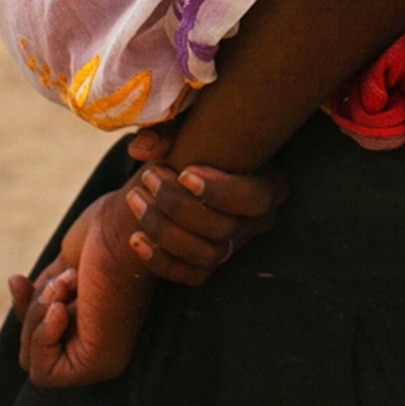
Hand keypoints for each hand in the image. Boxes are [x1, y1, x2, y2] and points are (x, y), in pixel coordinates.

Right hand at [6, 189, 152, 388]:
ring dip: (39, 314)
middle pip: (31, 352)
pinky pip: (43, 375)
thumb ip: (41, 288)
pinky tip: (60, 308)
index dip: (24, 310)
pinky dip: (41, 337)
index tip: (19, 279)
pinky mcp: (99, 365)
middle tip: (63, 279)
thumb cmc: (103, 236)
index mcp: (97, 330)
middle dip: (33, 309)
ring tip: (67, 283)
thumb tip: (13, 283)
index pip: (37, 340)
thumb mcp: (62, 266)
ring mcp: (102, 362)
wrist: (128, 223)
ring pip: (32, 361)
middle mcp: (103, 351)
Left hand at [116, 130, 288, 284]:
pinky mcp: (208, 267)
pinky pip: (188, 276)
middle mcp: (256, 222)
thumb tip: (141, 149)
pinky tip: (136, 237)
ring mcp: (233, 248)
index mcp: (269, 184)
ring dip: (163, 229)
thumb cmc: (196, 143)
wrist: (179, 173)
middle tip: (149, 178)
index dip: (221, 191)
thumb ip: (166, 131)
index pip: (256, 199)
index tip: (184, 173)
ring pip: (205, 254)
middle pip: (225, 229)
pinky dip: (159, 261)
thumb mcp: (186, 129)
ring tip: (135, 198)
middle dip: (180, 205)